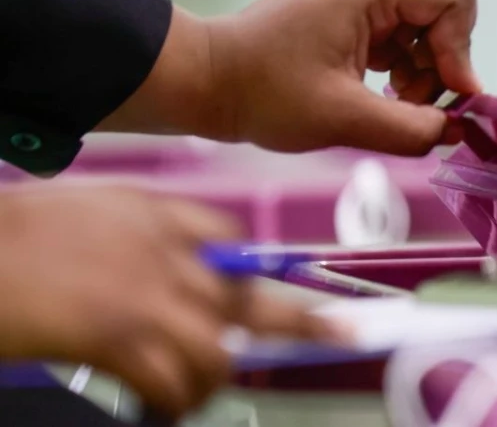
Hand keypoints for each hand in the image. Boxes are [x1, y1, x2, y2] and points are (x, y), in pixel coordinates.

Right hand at [0, 186, 345, 416]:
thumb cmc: (16, 235)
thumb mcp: (90, 210)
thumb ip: (138, 234)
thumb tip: (166, 267)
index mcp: (156, 215)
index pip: (230, 238)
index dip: (255, 269)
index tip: (274, 288)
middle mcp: (166, 253)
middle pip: (250, 296)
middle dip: (303, 322)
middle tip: (344, 336)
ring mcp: (149, 296)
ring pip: (219, 349)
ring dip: (211, 381)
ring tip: (188, 397)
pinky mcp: (122, 337)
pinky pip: (173, 382)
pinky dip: (173, 404)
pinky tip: (162, 410)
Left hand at [102, 0, 481, 156]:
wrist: (207, 80)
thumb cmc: (265, 94)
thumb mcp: (343, 120)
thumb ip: (410, 129)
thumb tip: (456, 132)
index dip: (461, 50)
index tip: (447, 98)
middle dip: (452, 41)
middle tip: (427, 87)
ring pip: (434, 1)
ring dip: (432, 51)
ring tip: (400, 94)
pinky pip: (408, 15)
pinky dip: (412, 50)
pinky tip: (385, 84)